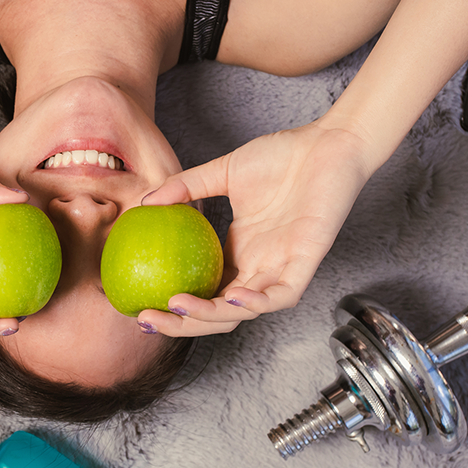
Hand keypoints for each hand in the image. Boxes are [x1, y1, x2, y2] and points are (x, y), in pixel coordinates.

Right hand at [139, 121, 375, 336]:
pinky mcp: (306, 262)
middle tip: (148, 319)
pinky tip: (231, 298)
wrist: (328, 143)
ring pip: (244, 312)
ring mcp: (281, 267)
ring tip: (179, 306)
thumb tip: (146, 200)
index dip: (174, 308)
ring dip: (210, 317)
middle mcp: (258, 267)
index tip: (139, 306)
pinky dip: (256, 303)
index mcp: (239, 252)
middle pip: (217, 314)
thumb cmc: (284, 156)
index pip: (203, 293)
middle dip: (181, 324)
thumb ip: (186, 186)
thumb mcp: (223, 171)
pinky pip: (281, 295)